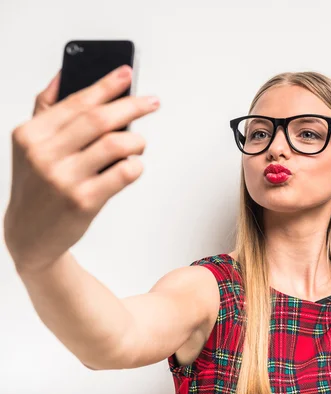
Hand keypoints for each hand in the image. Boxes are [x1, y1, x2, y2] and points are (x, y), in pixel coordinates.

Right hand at [3, 65, 159, 273]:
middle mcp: (44, 154)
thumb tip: (63, 74)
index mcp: (30, 134)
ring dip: (137, 141)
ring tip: (138, 144)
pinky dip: (136, 165)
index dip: (107, 85)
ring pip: (117, 144)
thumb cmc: (36, 185)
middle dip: (133, 106)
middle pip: (100, 119)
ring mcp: (64, 178)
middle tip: (151, 102)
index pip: (77, 101)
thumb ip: (46, 109)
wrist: (30, 233)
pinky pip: (125, 173)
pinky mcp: (84, 200)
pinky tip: (132, 166)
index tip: (127, 73)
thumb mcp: (30, 145)